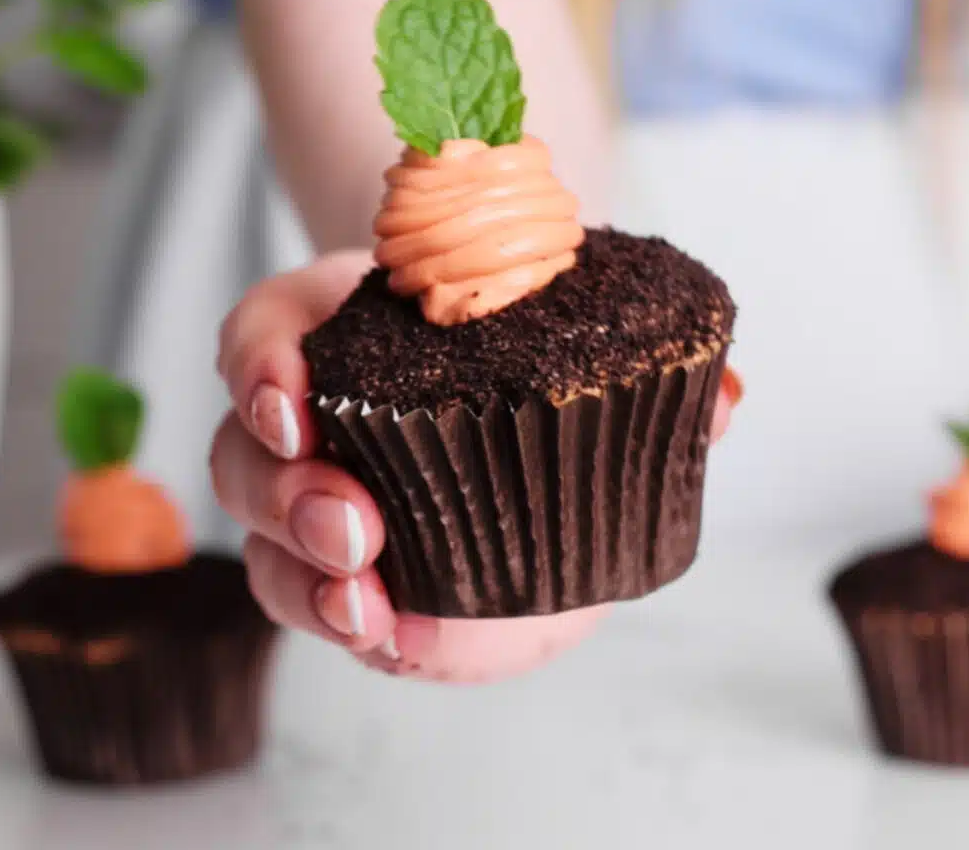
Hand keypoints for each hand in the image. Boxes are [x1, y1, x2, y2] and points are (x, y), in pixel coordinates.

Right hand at [210, 251, 739, 682]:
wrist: (526, 428)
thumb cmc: (532, 370)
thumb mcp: (573, 342)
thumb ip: (641, 368)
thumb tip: (721, 395)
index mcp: (352, 337)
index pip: (268, 333)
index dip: (261, 364)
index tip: (293, 401)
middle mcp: (319, 417)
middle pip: (247, 451)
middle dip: (283, 494)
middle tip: (353, 524)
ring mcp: (324, 497)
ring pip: (264, 538)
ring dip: (301, 575)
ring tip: (365, 604)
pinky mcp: (347, 571)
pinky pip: (310, 599)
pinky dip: (338, 621)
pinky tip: (391, 636)